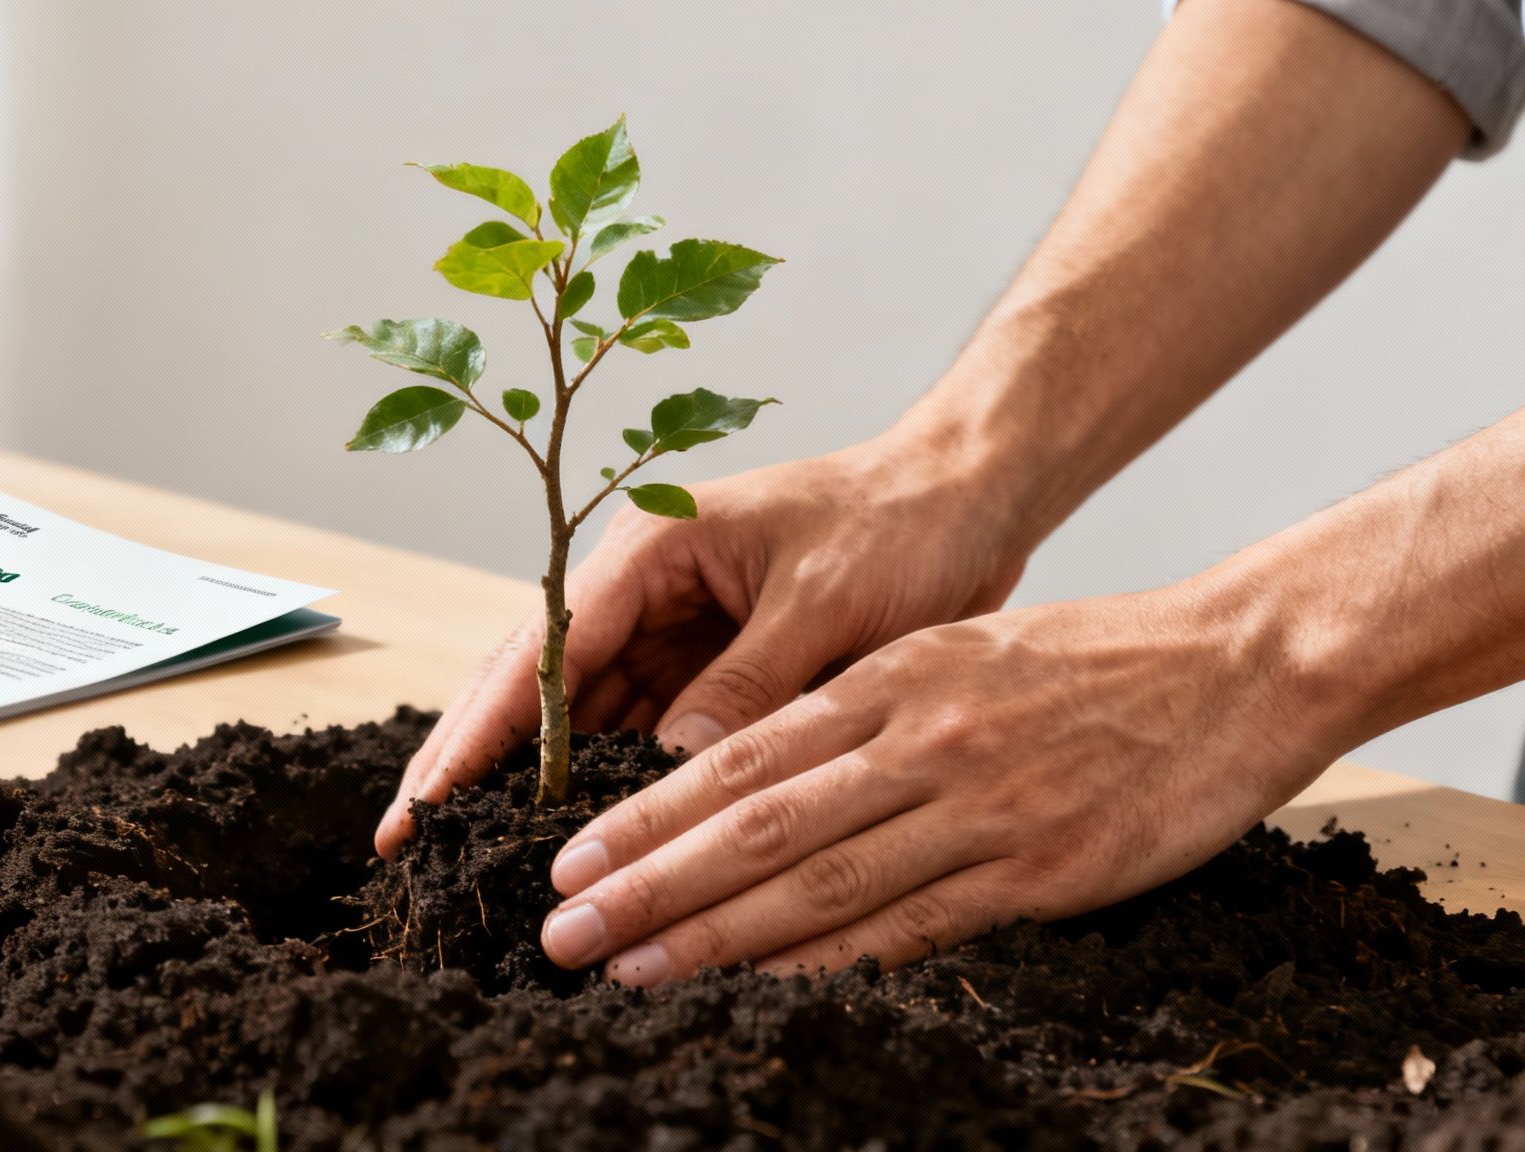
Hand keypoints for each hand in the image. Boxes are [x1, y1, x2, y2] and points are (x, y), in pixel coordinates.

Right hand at [374, 430, 1030, 856]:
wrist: (969, 497)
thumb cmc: (902, 523)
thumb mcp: (827, 603)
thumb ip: (746, 687)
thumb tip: (671, 775)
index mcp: (653, 549)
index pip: (543, 651)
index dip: (480, 732)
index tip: (423, 801)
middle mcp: (645, 591)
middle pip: (535, 688)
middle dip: (473, 764)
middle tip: (410, 846)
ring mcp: (675, 631)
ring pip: (581, 721)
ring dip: (539, 786)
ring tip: (484, 864)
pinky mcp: (713, 667)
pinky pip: (644, 735)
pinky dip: (616, 786)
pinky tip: (590, 842)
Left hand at [537, 581, 1335, 982]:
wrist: (1236, 662)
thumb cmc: (1090, 659)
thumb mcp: (959, 652)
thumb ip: (865, 709)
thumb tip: (762, 769)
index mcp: (889, 681)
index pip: (738, 757)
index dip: (646, 816)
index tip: (570, 858)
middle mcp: (916, 740)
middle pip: (754, 825)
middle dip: (646, 884)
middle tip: (561, 931)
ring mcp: (977, 807)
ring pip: (818, 882)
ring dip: (712, 935)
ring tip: (629, 969)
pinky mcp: (1040, 870)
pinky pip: (914, 924)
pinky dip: (829, 959)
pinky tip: (760, 985)